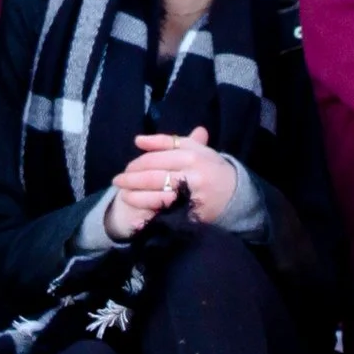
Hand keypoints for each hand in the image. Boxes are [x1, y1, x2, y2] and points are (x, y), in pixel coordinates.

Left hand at [104, 128, 238, 236]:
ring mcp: (192, 196)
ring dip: (135, 195)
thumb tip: (138, 141)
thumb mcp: (193, 148)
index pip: (156, 159)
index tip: (127, 168)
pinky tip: (137, 207)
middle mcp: (192, 175)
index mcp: (191, 155)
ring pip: (157, 195)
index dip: (137, 164)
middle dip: (131, 180)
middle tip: (118, 181)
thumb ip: (165, 142)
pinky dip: (148, 208)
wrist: (235, 193)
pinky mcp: (192, 213)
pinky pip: (165, 211)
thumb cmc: (210, 166)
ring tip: (122, 193)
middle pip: (153, 177)